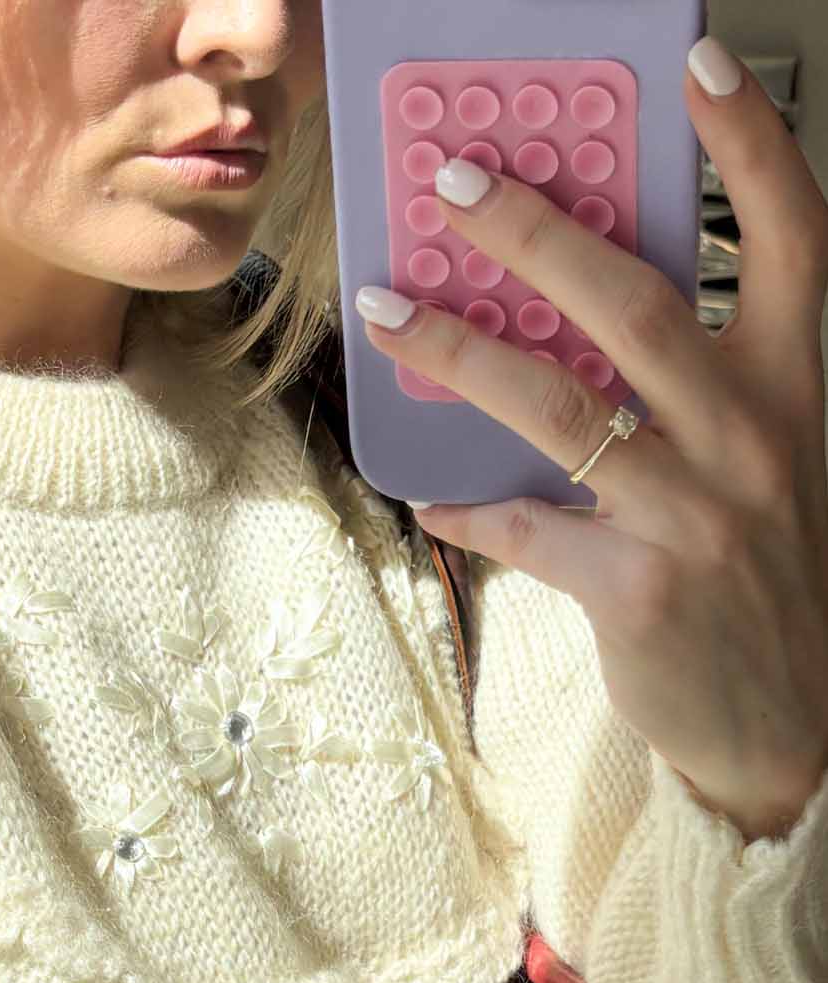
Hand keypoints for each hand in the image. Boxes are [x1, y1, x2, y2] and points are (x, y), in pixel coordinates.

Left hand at [360, 38, 827, 844]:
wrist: (794, 725)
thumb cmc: (763, 577)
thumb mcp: (764, 465)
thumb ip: (695, 394)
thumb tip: (566, 333)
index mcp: (793, 386)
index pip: (792, 233)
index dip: (748, 141)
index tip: (695, 59)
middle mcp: (753, 436)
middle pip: (634, 300)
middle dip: (532, 231)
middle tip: (452, 183)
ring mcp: (695, 514)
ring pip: (557, 405)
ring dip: (458, 351)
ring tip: (387, 311)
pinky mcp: (637, 590)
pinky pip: (526, 530)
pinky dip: (468, 512)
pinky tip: (429, 499)